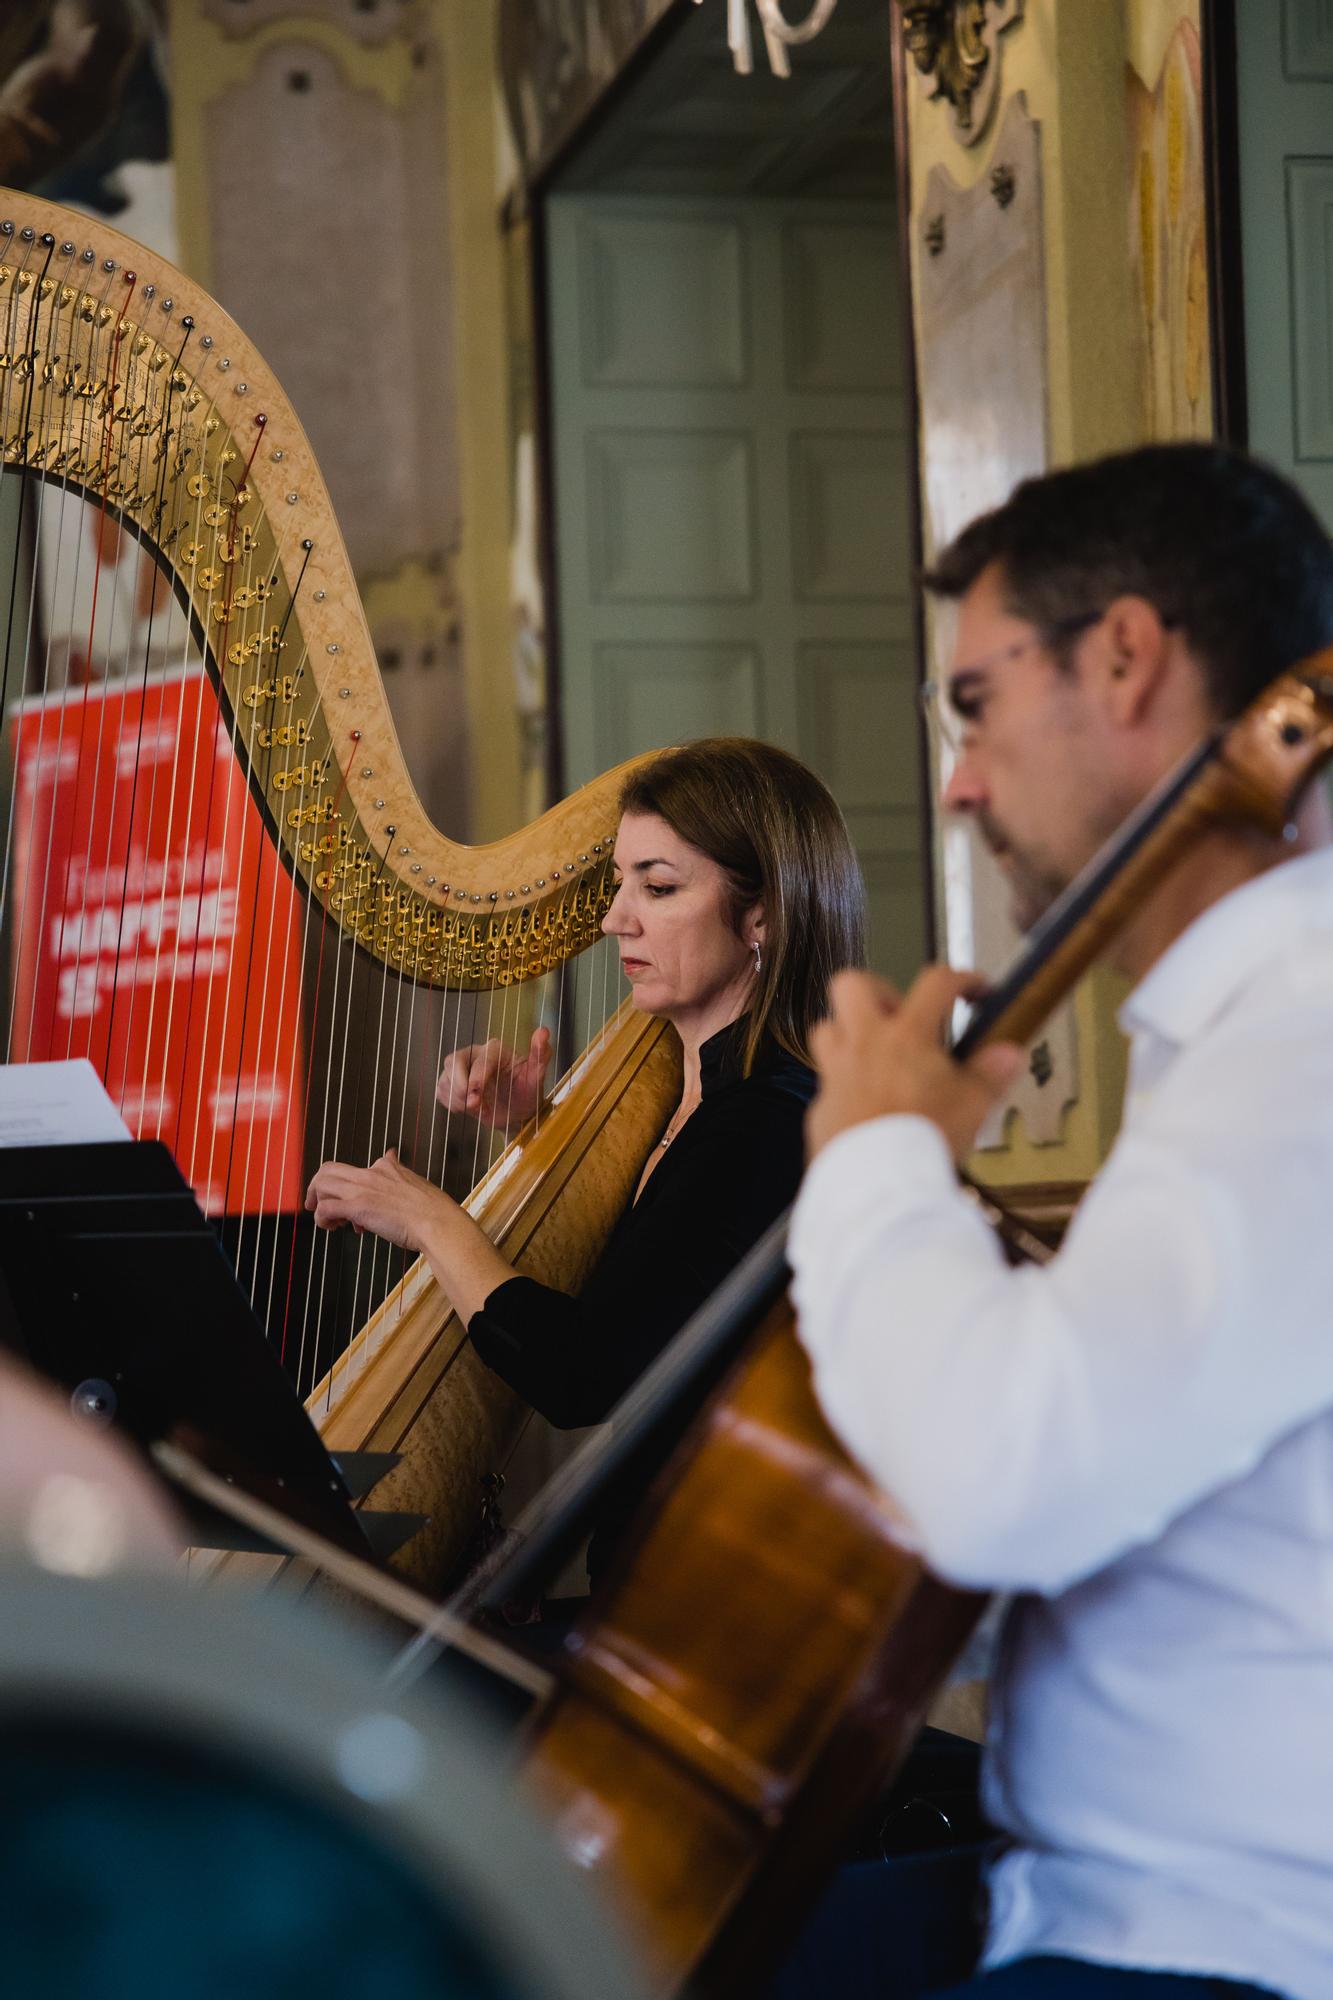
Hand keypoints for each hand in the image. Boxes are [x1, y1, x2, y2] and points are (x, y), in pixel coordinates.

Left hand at [305, 1149, 515, 1322]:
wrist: (438, 1222)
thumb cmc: (431, 1210)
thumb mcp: (414, 1182)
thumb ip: (398, 1171)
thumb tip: (391, 1153)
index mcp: (386, 1167)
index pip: (354, 1168)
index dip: (348, 1186)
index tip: (352, 1203)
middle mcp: (370, 1173)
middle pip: (328, 1169)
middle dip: (318, 1187)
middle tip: (318, 1204)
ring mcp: (363, 1189)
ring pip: (322, 1184)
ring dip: (318, 1202)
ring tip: (329, 1220)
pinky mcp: (358, 1207)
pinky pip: (325, 1208)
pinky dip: (322, 1218)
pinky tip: (332, 1227)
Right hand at [435, 1027, 551, 1127]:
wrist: (516, 1114)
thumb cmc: (528, 1093)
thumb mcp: (537, 1076)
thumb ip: (540, 1054)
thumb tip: (543, 1031)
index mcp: (496, 1049)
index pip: (480, 1059)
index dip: (476, 1077)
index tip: (477, 1096)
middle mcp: (476, 1054)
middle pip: (454, 1061)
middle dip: (461, 1086)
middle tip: (474, 1105)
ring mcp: (462, 1068)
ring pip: (445, 1077)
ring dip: (457, 1098)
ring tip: (478, 1108)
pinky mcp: (453, 1083)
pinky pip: (441, 1089)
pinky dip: (451, 1102)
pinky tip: (469, 1108)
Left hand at [806, 967, 1023, 1164]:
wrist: (880, 1184)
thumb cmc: (924, 1140)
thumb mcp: (974, 1105)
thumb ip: (992, 1073)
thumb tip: (1008, 1053)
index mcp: (906, 1036)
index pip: (935, 983)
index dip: (960, 978)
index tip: (973, 990)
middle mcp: (864, 1046)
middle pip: (853, 984)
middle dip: (877, 991)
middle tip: (901, 1016)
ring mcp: (836, 1074)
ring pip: (827, 1029)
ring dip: (849, 1035)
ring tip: (878, 1056)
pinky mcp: (821, 1108)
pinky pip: (827, 1084)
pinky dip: (846, 1088)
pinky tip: (867, 1107)